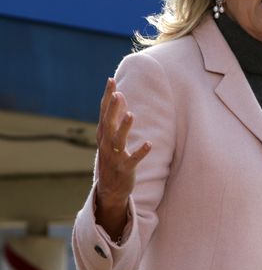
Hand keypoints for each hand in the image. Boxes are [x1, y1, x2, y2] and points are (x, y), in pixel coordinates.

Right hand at [95, 78, 150, 238]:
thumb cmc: (112, 158)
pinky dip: (140, 152)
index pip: (104, 112)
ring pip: (119, 140)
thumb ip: (116, 117)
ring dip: (125, 127)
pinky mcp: (125, 169)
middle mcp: (106, 144)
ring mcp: (115, 157)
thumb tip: (119, 96)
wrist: (110, 188)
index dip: (107, 96)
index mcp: (103, 134)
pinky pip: (133, 159)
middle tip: (117, 93)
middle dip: (112, 108)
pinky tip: (149, 144)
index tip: (110, 80)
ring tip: (131, 114)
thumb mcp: (112, 137)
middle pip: (108, 123)